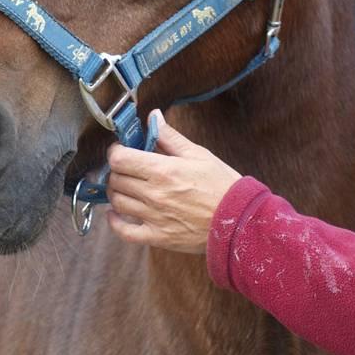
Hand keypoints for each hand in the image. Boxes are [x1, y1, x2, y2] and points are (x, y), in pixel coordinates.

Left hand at [105, 110, 241, 252]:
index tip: (122, 149)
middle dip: (117, 170)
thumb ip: (170, 136)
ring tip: (125, 186)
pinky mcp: (158, 237)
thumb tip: (153, 117)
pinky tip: (115, 214)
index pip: (120, 159)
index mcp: (163, 170)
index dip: (116, 151)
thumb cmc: (221, 185)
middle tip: (126, 167)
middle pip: (116, 179)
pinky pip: (125, 232)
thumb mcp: (198, 154)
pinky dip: (114, 223)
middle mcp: (154, 194)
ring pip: (117, 202)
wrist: (240, 221)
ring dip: (116, 192)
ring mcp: (154, 218)